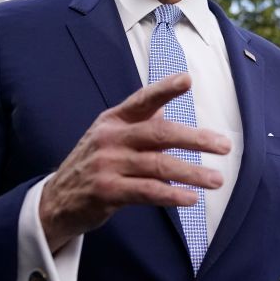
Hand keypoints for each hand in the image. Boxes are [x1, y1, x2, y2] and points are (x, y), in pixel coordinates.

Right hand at [39, 73, 229, 252]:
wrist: (56, 201)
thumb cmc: (93, 165)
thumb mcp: (110, 137)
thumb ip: (139, 124)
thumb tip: (168, 108)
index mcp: (114, 120)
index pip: (142, 100)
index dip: (165, 89)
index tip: (187, 80)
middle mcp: (111, 138)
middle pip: (160, 133)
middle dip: (196, 138)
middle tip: (224, 145)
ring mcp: (108, 164)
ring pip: (159, 165)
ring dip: (193, 172)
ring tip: (217, 179)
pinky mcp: (107, 191)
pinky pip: (147, 191)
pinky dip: (172, 194)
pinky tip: (191, 198)